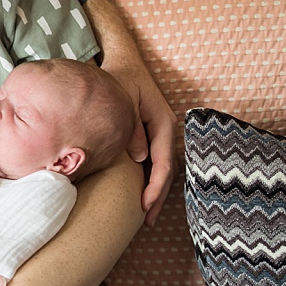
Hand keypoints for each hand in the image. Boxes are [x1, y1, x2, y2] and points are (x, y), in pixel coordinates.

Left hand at [83, 0, 175, 225]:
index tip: (144, 205)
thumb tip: (138, 158)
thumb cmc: (119, 81)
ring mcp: (159, 134)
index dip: (155, 185)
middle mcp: (165, 130)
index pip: (163, 160)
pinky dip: (148, 179)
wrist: (121, 65)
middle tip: (148, 220)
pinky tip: (141, 195)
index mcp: (163, 121)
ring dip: (155, 191)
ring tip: (146, 215)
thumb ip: (131, 129)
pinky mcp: (150, 136)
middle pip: (166, 169)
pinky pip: (153, 162)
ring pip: (161, 168)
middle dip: (158, 196)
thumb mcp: (124, 102)